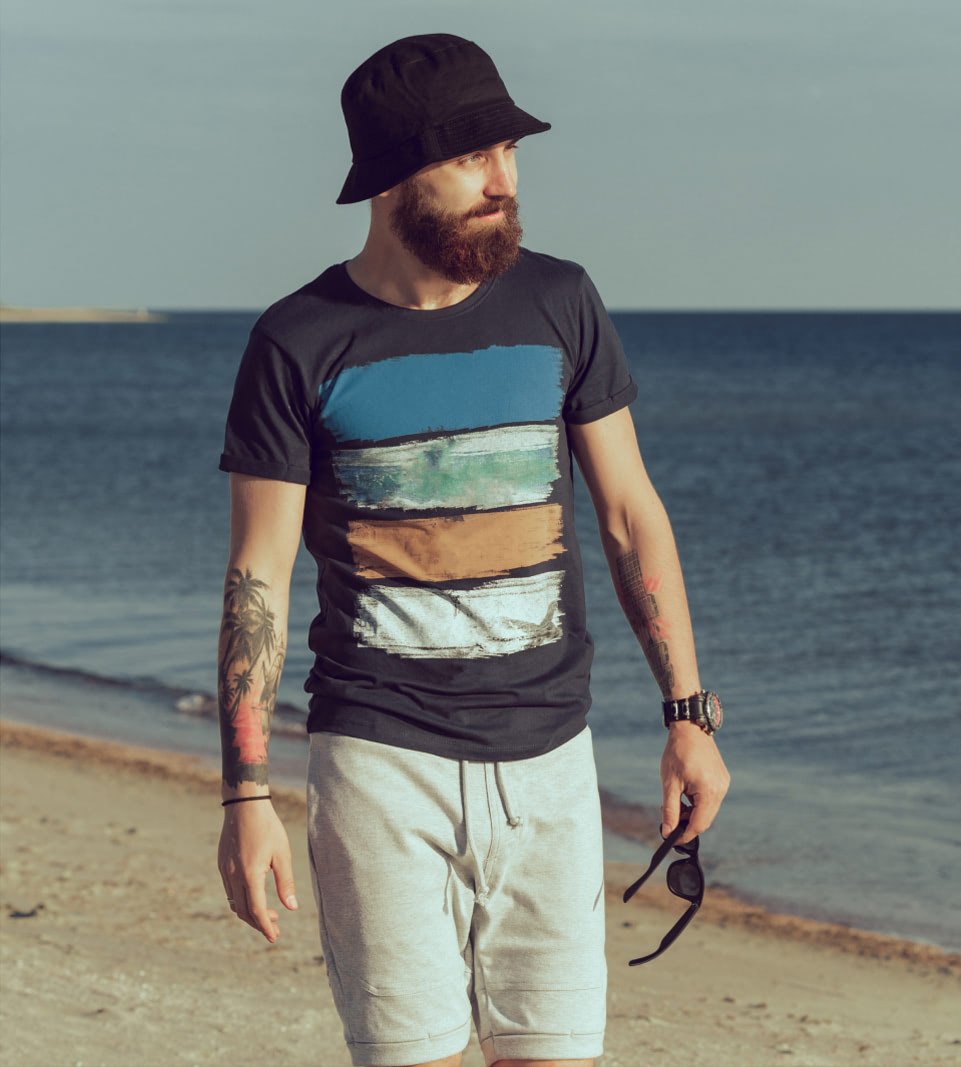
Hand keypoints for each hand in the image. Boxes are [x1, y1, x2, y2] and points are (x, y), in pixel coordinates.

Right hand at [218, 801, 298, 941]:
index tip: (274, 937)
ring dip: (249, 912)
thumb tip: (292, 908)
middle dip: (259, 922)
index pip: (257, 909)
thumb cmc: (268, 827)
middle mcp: (234, 875)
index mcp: (250, 874)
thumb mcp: (282, 854)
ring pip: (234, 902)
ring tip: (268, 912)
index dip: (265, 926)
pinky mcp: (222, 864)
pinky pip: (230, 890)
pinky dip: (241, 900)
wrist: (245, 805)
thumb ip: (286, 882)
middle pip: (243, 911)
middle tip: (275, 926)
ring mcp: (225, 870)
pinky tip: (254, 895)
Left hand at [660, 722, 729, 844]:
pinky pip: (712, 798)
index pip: (699, 824)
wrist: (690, 728)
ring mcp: (724, 784)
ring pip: (709, 809)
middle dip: (688, 822)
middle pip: (705, 819)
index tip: (671, 839)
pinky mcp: (723, 779)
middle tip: (670, 816)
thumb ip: (669, 810)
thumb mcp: (669, 783)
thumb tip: (667, 832)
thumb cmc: (677, 753)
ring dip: (693, 812)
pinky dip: (699, 801)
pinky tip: (686, 792)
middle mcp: (721, 790)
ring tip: (677, 799)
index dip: (685, 834)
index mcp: (708, 791)